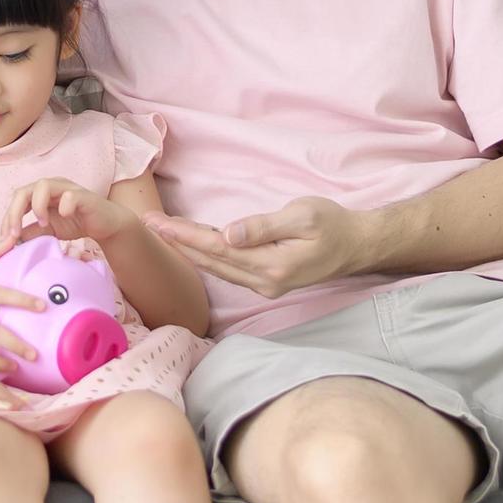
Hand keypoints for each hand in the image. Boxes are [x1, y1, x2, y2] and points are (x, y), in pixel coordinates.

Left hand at [1, 177, 136, 248]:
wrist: (105, 225)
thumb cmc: (76, 222)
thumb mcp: (48, 231)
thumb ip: (31, 232)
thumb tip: (11, 240)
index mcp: (40, 193)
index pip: (16, 200)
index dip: (7, 218)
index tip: (5, 239)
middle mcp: (51, 186)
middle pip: (23, 190)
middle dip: (14, 213)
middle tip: (14, 234)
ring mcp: (68, 188)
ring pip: (43, 185)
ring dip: (37, 206)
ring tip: (43, 223)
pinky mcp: (84, 196)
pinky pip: (70, 195)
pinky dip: (64, 206)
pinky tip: (65, 216)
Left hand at [149, 196, 365, 300]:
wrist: (356, 247)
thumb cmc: (332, 225)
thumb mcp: (302, 216)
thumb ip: (264, 226)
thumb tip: (229, 234)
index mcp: (271, 265)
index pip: (217, 248)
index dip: (185, 235)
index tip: (157, 223)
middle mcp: (263, 281)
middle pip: (210, 260)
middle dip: (177, 242)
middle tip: (146, 223)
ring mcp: (264, 285)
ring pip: (216, 267)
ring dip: (188, 249)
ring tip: (161, 231)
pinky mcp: (266, 282)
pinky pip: (227, 269)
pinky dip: (206, 255)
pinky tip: (192, 244)